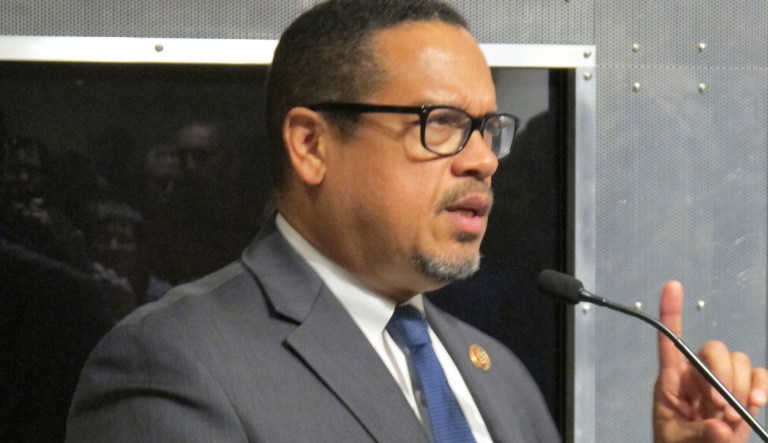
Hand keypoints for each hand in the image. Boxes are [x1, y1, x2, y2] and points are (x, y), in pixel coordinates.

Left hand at [653, 280, 767, 441]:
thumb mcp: (679, 441)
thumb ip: (698, 434)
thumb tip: (721, 426)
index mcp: (672, 380)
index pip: (670, 341)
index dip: (670, 312)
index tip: (672, 285)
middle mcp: (697, 375)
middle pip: (714, 350)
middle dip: (721, 375)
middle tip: (718, 406)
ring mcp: (723, 383)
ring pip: (738, 361)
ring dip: (738, 387)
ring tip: (730, 415)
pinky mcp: (744, 394)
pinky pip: (758, 376)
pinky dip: (761, 386)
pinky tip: (755, 403)